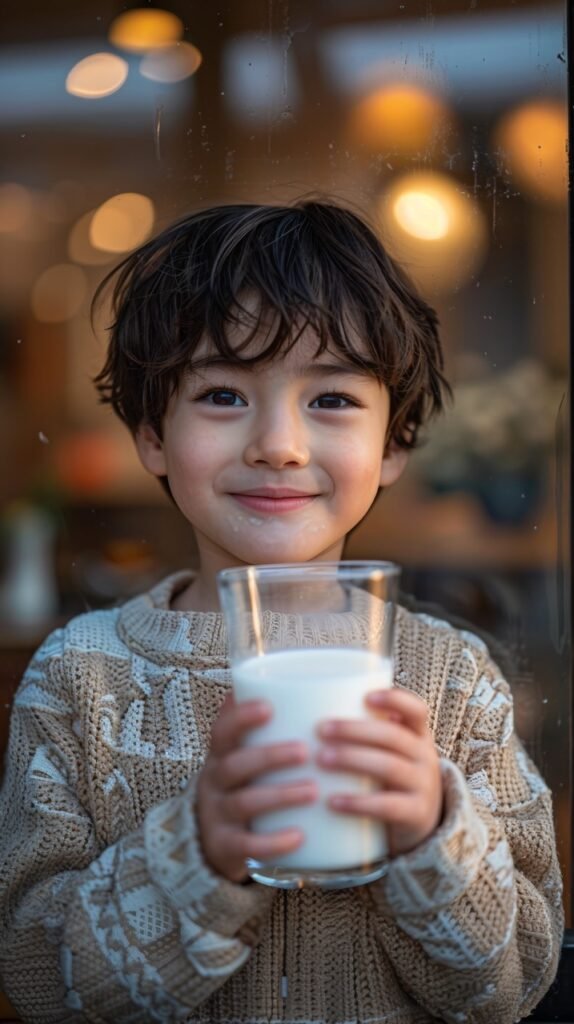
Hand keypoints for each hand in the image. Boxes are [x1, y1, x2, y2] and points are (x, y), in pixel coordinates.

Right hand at [196, 693, 317, 882]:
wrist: (210, 841)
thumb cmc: (241, 785)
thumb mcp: (242, 754)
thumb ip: (260, 726)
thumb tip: (293, 680)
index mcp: (221, 755)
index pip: (222, 731)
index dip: (241, 718)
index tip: (268, 706)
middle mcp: (214, 783)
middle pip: (234, 765)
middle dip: (269, 756)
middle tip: (304, 751)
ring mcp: (218, 816)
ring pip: (243, 803)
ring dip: (279, 795)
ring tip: (313, 791)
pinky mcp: (226, 849)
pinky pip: (246, 846)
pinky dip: (272, 842)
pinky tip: (299, 837)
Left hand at [316, 688, 442, 857]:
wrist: (421, 824)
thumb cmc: (391, 776)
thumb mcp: (390, 751)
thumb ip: (367, 732)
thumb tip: (309, 710)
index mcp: (418, 735)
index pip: (416, 710)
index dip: (395, 700)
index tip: (366, 697)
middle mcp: (425, 757)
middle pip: (393, 736)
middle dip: (355, 730)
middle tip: (321, 729)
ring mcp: (424, 786)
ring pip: (389, 767)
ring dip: (352, 759)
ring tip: (321, 759)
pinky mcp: (416, 815)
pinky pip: (387, 806)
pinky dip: (358, 803)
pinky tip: (332, 801)